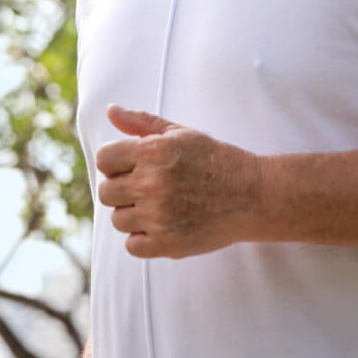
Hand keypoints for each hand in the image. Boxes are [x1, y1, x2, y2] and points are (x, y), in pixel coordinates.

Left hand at [94, 104, 263, 258]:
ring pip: (117, 220)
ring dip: (132, 215)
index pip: (104, 159)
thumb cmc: (215, 160)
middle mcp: (151, 183)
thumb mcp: (180, 133)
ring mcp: (159, 216)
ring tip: (158, 207)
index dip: (116, 162)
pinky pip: (132, 246)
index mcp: (152, 152)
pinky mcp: (168, 243)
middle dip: (122, 188)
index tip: (132, 167)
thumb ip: (142, 122)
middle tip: (146, 188)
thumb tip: (111, 110)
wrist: (253, 195)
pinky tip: (162, 226)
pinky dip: (143, 239)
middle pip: (106, 191)